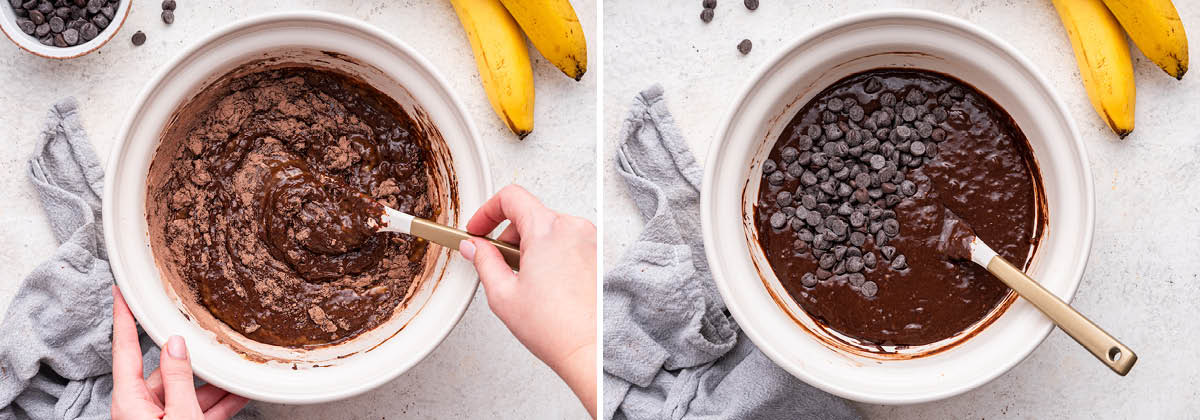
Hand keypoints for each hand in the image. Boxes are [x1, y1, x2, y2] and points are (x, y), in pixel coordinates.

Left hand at [111, 285, 249, 419]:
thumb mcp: (181, 415)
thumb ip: (178, 379)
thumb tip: (176, 344)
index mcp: (130, 401)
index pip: (125, 349)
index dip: (123, 318)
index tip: (121, 294)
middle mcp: (139, 408)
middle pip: (167, 372)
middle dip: (197, 363)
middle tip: (216, 348)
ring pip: (187, 392)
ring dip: (214, 386)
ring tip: (236, 375)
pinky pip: (196, 409)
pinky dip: (217, 403)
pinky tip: (237, 395)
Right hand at [459, 185, 596, 417]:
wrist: (591, 349)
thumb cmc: (555, 327)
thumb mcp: (503, 293)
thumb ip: (483, 261)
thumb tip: (474, 247)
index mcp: (547, 230)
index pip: (511, 197)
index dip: (487, 211)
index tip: (478, 229)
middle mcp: (572, 228)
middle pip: (530, 214)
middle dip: (508, 236)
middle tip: (498, 263)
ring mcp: (589, 240)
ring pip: (548, 229)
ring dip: (529, 246)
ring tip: (524, 280)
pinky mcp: (597, 255)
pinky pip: (566, 242)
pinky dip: (549, 254)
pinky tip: (544, 284)